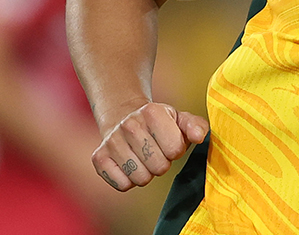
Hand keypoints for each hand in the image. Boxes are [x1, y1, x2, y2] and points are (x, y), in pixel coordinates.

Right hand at [92, 102, 208, 190]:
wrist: (123, 118)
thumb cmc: (158, 123)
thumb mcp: (179, 119)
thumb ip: (195, 126)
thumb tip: (200, 137)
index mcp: (152, 112)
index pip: (175, 151)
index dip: (176, 151)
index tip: (169, 142)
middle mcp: (129, 125)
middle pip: (159, 167)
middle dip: (162, 164)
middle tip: (156, 152)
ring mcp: (111, 141)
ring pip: (141, 178)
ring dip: (146, 173)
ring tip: (143, 158)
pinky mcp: (98, 158)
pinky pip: (122, 185)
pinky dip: (129, 180)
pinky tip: (128, 164)